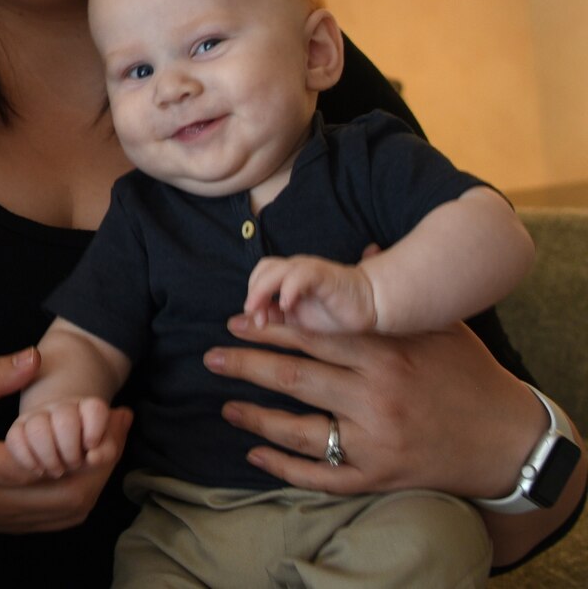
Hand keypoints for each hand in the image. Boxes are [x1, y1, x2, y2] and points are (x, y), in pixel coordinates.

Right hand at [0, 349, 129, 531]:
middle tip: (120, 418)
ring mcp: (2, 520)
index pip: (34, 464)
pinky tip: (92, 460)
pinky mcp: (10, 525)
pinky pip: (60, 518)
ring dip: (100, 476)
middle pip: (65, 496)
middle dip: (103, 459)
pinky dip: (85, 491)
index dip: (72, 443)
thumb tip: (34, 359)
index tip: (98, 410)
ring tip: (114, 435)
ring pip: (70, 512)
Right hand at [5, 396, 111, 478]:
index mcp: (86, 407)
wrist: (58, 451)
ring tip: (57, 470)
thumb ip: (107, 451)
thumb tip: (95, 455)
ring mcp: (36, 416)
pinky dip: (28, 459)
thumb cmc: (86, 451)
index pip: (94, 409)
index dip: (95, 428)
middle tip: (74, 464)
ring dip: (50, 456)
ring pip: (37, 429)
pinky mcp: (16, 429)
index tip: (91, 446)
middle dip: (71, 450)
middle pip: (65, 420)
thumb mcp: (103, 451)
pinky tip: (39, 470)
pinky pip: (15, 439)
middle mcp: (61, 407)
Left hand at [205, 315, 541, 498]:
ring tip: (224, 404)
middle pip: (294, 378)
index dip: (269, 328)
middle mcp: (377, 396)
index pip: (312, 336)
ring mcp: (377, 441)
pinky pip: (321, 475)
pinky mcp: (380, 476)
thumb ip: (393, 292)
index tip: (236, 320)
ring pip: (299, 430)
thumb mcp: (436, 327)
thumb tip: (364, 245)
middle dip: (246, 364)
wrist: (509, 439)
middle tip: (211, 355)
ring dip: (255, 417)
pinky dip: (283, 467)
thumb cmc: (469, 374)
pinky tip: (254, 454)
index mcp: (387, 354)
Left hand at [244, 255, 375, 332]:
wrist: (372, 305)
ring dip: (262, 290)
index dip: (252, 296)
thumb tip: (246, 323)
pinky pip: (301, 274)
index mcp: (288, 278)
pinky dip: (288, 287)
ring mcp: (309, 270)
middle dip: (253, 292)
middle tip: (254, 317)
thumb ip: (276, 319)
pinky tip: (285, 304)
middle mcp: (296, 270)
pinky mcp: (324, 275)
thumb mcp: (298, 320)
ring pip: (276, 269)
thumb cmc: (334, 313)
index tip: (253, 322)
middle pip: (264, 268)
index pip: (259, 277)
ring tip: (259, 311)